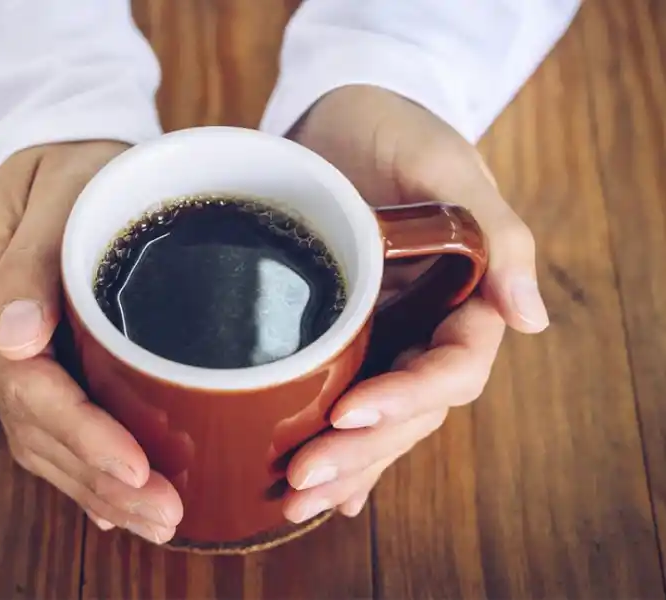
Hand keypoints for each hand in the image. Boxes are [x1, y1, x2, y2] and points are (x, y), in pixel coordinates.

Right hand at [0, 141, 182, 542]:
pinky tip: (113, 502)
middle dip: (99, 476)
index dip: (82, 431)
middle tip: (164, 514)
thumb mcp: (64, 182)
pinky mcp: (26, 353)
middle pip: (32, 420)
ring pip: (37, 435)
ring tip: (154, 519)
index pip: (26, 377)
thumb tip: (15, 342)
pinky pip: (43, 422)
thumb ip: (31, 259)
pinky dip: (80, 467)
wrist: (69, 148)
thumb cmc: (79, 157)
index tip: (137, 468)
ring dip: (94, 486)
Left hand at [280, 85, 549, 521]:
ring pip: (380, 419)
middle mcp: (430, 328)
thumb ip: (495, 235)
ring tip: (294, 501)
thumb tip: (532, 321)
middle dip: (363, 450)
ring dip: (345, 465)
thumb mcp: (443, 164)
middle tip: (304, 478)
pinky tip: (322, 492)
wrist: (340, 121)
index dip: (406, 397)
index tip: (349, 414)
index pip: (452, 368)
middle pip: (411, 410)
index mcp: (468, 297)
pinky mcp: (347, 339)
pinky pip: (350, 401)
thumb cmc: (396, 129)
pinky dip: (341, 448)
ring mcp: (390, 338)